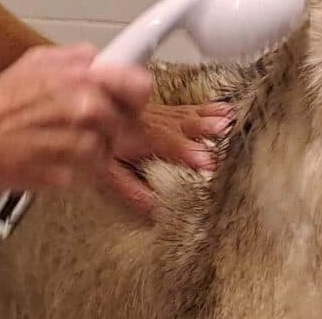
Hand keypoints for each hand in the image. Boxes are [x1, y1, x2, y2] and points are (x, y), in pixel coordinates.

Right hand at [0, 44, 151, 191]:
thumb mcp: (37, 62)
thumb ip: (78, 58)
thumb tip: (104, 59)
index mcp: (84, 78)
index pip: (141, 86)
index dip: (133, 95)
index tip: (125, 100)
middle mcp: (89, 110)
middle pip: (130, 123)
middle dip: (112, 125)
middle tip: (80, 125)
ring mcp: (82, 145)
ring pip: (111, 150)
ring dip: (94, 148)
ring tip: (60, 141)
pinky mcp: (71, 175)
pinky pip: (92, 173)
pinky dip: (79, 168)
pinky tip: (53, 157)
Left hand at [102, 102, 231, 217]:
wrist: (90, 119)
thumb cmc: (98, 151)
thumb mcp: (105, 174)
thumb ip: (130, 190)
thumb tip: (155, 211)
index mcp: (136, 139)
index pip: (165, 145)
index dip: (186, 152)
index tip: (206, 162)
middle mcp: (151, 124)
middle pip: (180, 125)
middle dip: (203, 129)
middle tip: (224, 131)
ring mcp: (160, 115)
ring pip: (188, 115)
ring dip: (211, 118)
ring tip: (230, 119)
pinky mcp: (166, 111)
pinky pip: (189, 109)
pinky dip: (210, 109)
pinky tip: (227, 110)